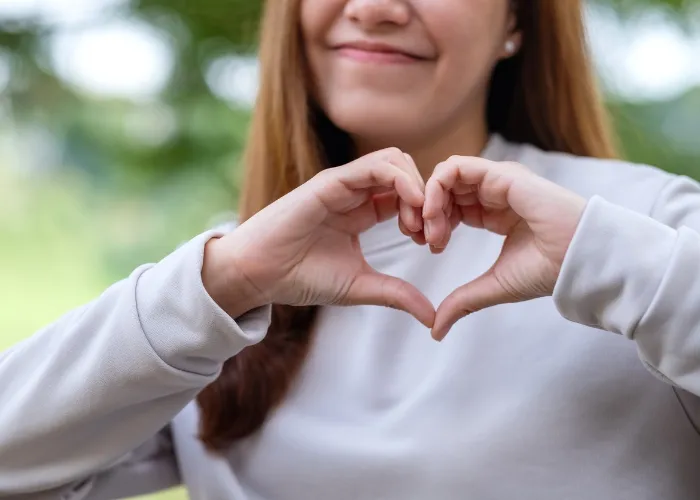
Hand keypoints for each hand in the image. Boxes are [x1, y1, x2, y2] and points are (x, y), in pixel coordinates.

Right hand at [202, 148, 434, 327]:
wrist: (260, 274)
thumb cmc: (303, 277)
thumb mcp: (361, 286)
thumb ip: (397, 295)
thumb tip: (433, 317)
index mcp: (364, 211)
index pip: (408, 195)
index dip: (428, 214)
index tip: (433, 244)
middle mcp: (356, 192)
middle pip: (407, 172)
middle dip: (428, 199)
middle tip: (430, 233)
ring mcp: (344, 183)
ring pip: (396, 161)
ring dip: (417, 187)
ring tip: (418, 223)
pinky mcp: (332, 181)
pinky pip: (376, 166)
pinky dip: (402, 181)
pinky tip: (410, 208)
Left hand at [422, 156, 586, 340]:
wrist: (578, 260)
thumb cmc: (546, 271)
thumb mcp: (493, 286)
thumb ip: (462, 302)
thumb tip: (435, 331)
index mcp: (495, 212)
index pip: (452, 205)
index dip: (434, 222)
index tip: (430, 247)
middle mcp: (495, 191)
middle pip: (445, 189)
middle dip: (425, 212)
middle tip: (422, 239)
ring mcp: (497, 180)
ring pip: (445, 175)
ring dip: (428, 201)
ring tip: (430, 232)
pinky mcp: (500, 174)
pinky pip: (455, 168)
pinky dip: (435, 188)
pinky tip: (435, 215)